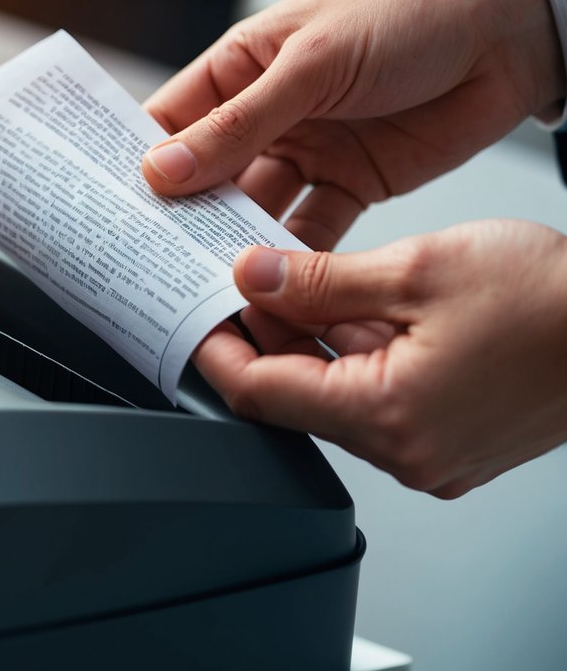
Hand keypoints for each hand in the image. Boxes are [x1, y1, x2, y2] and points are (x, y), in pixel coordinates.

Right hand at [140, 0, 565, 249]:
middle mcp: (265, 115)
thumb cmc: (406, 21)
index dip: (137, 161)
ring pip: (250, 209)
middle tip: (153, 259)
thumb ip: (239, 124)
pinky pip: (307, 230)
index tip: (107, 205)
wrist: (507, 39)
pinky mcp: (348, 186)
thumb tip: (163, 169)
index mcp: (241, 68)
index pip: (170, 121)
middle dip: (181, 215)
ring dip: (232, 243)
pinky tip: (272, 285)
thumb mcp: (311, 65)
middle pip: (205, 176)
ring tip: (205, 281)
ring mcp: (305, 152)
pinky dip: (290, 258)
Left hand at [197, 220, 566, 497]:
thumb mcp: (417, 270)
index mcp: (386, 416)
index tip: (191, 312)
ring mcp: (432, 451)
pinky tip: (349, 305)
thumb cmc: (552, 300)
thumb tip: (253, 279)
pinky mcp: (452, 439)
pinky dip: (354, 355)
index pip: (260, 393)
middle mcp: (405, 450)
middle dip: (262, 337)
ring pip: (335, 395)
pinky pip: (378, 400)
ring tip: (291, 280)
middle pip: (295, 396)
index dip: (215, 349)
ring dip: (309, 342)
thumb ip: (321, 281)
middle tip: (240, 280)